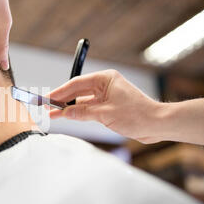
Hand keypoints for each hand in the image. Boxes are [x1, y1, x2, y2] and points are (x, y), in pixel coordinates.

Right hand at [46, 70, 203, 146]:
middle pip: (77, 91)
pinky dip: (79, 113)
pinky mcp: (109, 106)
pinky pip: (89, 108)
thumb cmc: (137, 115)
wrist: (157, 124)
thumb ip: (82, 112)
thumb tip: (64, 113)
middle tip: (46, 106)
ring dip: (69, 108)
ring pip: (82, 101)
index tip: (47, 98)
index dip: (60, 92)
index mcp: (105, 79)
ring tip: (53, 113)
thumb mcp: (105, 114)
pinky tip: (68, 116)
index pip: (76, 84)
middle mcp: (105, 85)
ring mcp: (107, 96)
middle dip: (62, 100)